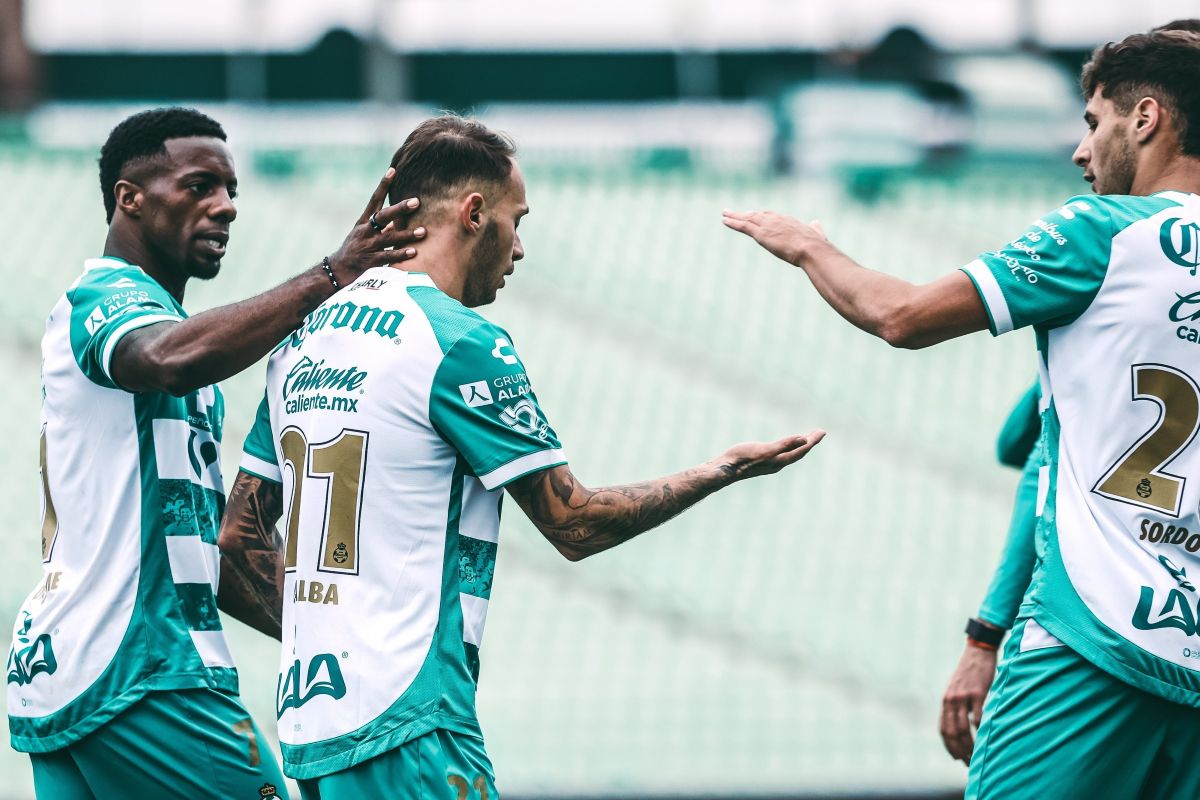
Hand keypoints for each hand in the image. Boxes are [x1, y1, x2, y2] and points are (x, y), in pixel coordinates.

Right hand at [327, 167, 426, 282]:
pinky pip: (388, 257)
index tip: (392, 170)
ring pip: (389, 237)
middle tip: (416, 201)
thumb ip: (382, 227)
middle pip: (383, 216)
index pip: (374, 200)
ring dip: (407, 234)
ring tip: (423, 231)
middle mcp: (365, 232)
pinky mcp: (370, 262)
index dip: (383, 185)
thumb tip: (400, 220)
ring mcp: (368, 246)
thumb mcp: (364, 235)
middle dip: (399, 208)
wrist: (335, 272)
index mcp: (363, 222)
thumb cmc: (354, 251)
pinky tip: (414, 252)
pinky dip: (401, 254)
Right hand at [714, 429, 824, 480]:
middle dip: (809, 442)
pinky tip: (785, 446)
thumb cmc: (743, 458)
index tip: (822, 431)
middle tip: (819, 432)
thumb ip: (784, 445)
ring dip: (800, 445)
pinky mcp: (762, 461)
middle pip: (799, 452)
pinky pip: (782, 453)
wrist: (725, 469)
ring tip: (806, 437)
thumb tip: (804, 439)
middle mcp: (778, 463)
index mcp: (780, 460)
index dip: (812, 440)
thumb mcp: (765, 450)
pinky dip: (789, 447)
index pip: (801, 449)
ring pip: (791, 453)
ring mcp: (770, 463)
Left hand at [722, 209, 826, 266]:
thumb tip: (816, 223)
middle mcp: (776, 220)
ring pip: (747, 218)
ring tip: (724, 214)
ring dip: (734, 216)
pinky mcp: (761, 234)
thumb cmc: (816, 245)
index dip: (761, 215)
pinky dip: (733, 222)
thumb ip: (816, 229)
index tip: (754, 214)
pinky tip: (724, 221)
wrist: (811, 248)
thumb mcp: (817, 234)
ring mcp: (767, 226)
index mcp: (788, 221)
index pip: (771, 216)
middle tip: (734, 212)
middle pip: (757, 214)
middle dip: (745, 213)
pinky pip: (743, 226)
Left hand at [940, 643, 998, 763]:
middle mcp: (952, 700)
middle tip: (968, 763)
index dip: (949, 746)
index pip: (943, 729)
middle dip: (959, 750)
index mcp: (946, 700)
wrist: (977, 652)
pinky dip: (980, 731)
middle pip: (952, 732)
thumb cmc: (970, 673)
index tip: (956, 757)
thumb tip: (961, 725)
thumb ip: (957, 705)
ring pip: (963, 728)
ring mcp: (964, 697)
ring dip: (970, 746)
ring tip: (976, 756)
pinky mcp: (978, 693)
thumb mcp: (958, 689)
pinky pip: (978, 717)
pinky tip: (985, 738)